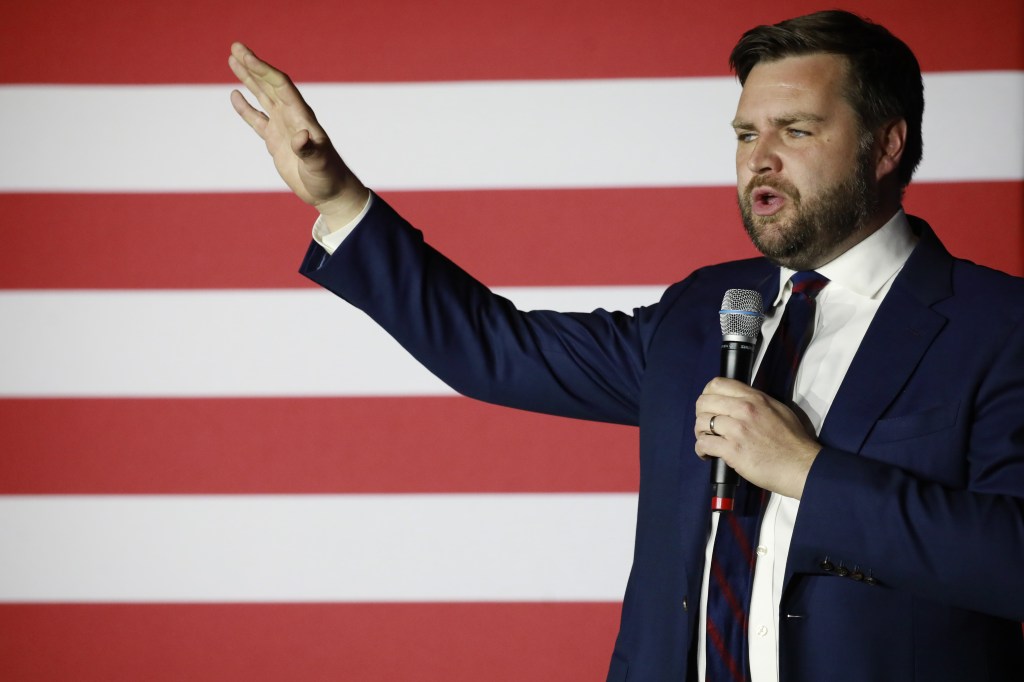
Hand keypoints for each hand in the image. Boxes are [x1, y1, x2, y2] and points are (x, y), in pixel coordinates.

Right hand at [228, 42, 368, 228]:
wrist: (330, 191)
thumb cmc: (328, 177)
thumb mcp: (320, 164)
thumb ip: (309, 150)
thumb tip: (300, 137)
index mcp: (302, 117)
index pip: (280, 86)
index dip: (263, 69)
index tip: (246, 56)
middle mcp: (292, 117)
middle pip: (270, 84)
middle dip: (253, 66)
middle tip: (235, 47)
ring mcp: (282, 128)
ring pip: (262, 96)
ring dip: (249, 79)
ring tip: (233, 60)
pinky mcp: (276, 141)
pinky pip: (257, 119)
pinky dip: (245, 108)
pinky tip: (235, 95)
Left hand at [694, 378, 820, 498]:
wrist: (801, 466)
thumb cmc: (793, 441)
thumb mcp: (778, 410)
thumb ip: (757, 402)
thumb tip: (739, 401)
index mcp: (755, 398)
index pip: (718, 384)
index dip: (707, 394)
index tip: (708, 405)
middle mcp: (744, 410)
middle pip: (704, 402)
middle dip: (700, 414)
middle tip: (705, 426)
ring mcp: (737, 430)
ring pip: (700, 423)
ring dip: (699, 433)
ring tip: (707, 441)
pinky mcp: (733, 450)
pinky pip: (704, 444)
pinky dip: (701, 450)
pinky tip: (707, 455)